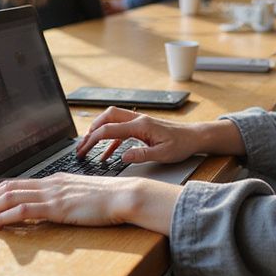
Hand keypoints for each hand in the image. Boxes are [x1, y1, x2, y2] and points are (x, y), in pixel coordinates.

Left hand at [0, 175, 155, 229]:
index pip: (18, 184)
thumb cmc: (111, 199)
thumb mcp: (83, 198)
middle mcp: (49, 184)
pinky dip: (1, 217)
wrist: (126, 196)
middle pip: (7, 189)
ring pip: (9, 198)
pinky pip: (22, 211)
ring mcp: (52, 194)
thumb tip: (54, 210)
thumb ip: (66, 201)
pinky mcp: (56, 207)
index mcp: (55, 181)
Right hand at [75, 106, 207, 163]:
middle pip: (107, 117)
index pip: (110, 129)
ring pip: (112, 121)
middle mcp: (137, 120)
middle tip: (81, 145)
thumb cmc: (181, 144)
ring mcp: (139, 123)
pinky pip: (121, 132)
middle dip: (91, 130)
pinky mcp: (141, 128)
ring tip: (87, 148)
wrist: (194, 137)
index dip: (93, 139)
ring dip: (99, 132)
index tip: (83, 149)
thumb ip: (142, 155)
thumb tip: (122, 157)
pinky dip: (111, 142)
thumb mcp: (163, 154)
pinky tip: (106, 155)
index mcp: (141, 126)